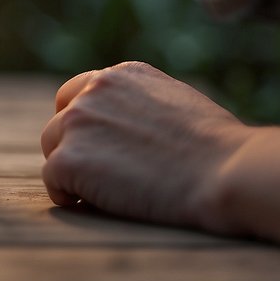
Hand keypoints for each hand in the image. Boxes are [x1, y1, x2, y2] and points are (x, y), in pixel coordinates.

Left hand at [40, 62, 250, 232]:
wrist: (226, 171)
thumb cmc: (218, 148)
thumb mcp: (178, 104)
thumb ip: (143, 104)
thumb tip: (129, 123)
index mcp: (123, 74)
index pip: (79, 94)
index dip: (85, 125)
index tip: (98, 148)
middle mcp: (93, 91)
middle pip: (60, 122)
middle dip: (75, 148)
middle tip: (103, 178)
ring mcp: (76, 123)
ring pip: (53, 150)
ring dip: (73, 172)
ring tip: (106, 194)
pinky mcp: (68, 160)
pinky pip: (53, 183)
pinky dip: (68, 197)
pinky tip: (97, 206)